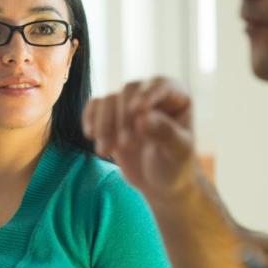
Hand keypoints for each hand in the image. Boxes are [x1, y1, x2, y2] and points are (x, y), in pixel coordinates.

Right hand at [83, 77, 198, 200]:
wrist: (159, 183)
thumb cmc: (175, 165)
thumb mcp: (177, 152)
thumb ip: (164, 133)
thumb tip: (142, 118)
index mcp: (177, 98)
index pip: (161, 85)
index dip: (148, 94)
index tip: (137, 109)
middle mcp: (152, 94)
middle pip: (129, 90)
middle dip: (124, 118)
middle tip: (126, 145)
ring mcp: (129, 104)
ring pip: (110, 99)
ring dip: (105, 124)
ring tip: (105, 151)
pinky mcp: (112, 115)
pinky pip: (95, 105)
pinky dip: (90, 118)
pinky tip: (90, 135)